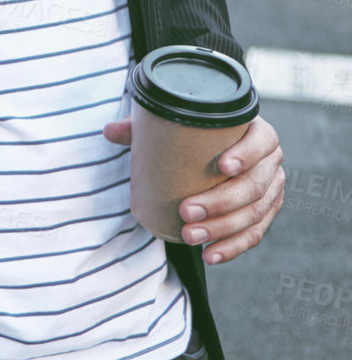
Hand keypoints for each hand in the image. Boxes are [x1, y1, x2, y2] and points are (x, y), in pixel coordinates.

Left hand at [102, 115, 284, 263]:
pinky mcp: (265, 213)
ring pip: (254, 214)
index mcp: (257, 132)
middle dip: (221, 202)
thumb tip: (109, 131)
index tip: (223, 166)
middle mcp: (270, 161)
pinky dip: (233, 247)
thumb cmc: (196, 134)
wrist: (217, 149)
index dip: (247, 154)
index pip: (261, 142)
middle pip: (254, 185)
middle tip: (187, 211)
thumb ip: (142, 127)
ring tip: (189, 236)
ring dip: (222, 229)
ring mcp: (271, 189)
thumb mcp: (173, 125)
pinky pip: (255, 234)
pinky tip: (212, 255)